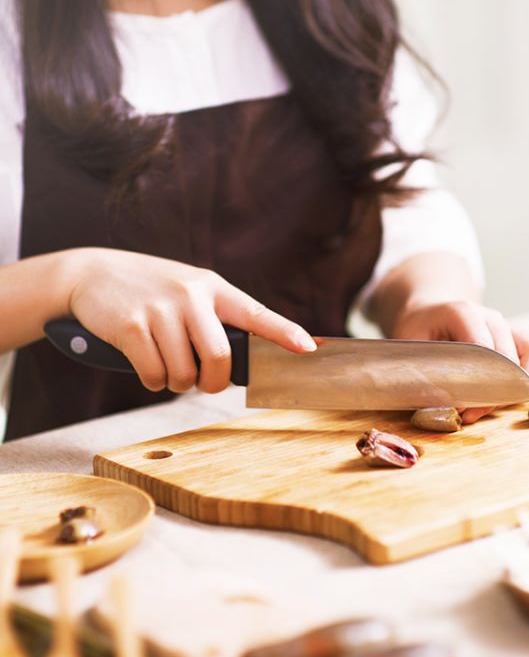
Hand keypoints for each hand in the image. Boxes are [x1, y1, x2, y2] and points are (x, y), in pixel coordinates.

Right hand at [65, 248, 315, 394]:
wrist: (92, 273)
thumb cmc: (148, 288)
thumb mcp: (187, 289)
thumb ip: (214, 316)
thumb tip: (244, 359)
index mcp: (213, 287)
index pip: (256, 313)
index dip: (284, 333)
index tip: (308, 349)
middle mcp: (191, 295)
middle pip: (220, 358)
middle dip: (212, 382)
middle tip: (200, 381)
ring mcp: (161, 309)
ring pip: (184, 374)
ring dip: (176, 383)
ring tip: (166, 365)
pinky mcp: (132, 326)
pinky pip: (154, 375)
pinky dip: (152, 380)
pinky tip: (144, 363)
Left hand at [391, 300, 528, 423]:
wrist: (427, 313)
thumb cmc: (417, 333)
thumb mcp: (409, 347)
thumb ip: (424, 372)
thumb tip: (444, 406)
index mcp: (463, 313)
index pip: (485, 350)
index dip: (479, 383)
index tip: (464, 408)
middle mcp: (491, 317)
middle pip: (511, 357)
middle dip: (496, 392)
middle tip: (472, 414)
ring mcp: (509, 327)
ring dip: (524, 384)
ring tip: (498, 404)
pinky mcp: (521, 338)